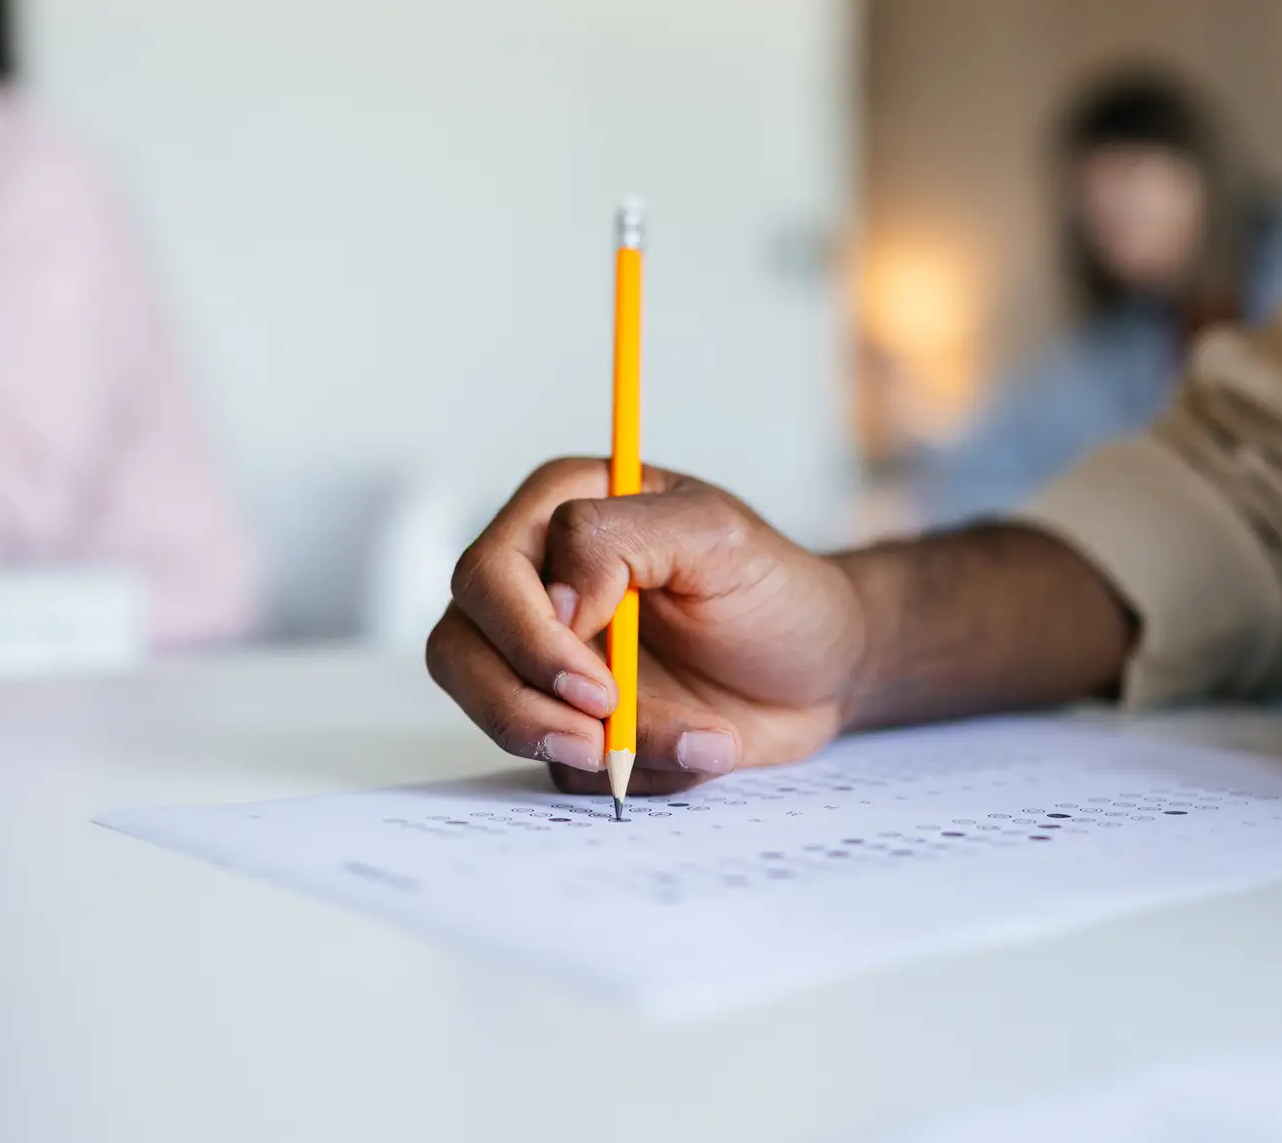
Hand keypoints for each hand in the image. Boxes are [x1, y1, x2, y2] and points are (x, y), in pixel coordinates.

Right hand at [427, 459, 870, 795]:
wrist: (820, 668)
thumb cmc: (774, 588)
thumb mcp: (717, 537)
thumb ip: (621, 537)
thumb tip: (555, 596)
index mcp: (559, 510)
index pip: (488, 574)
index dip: (529, 636)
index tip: (600, 683)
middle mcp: (535, 580)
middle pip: (461, 648)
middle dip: (525, 705)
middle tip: (601, 738)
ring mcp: (544, 655)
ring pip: (495, 712)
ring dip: (583, 748)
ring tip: (685, 743)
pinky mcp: (568, 718)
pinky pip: (558, 764)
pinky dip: (627, 770)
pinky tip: (694, 746)